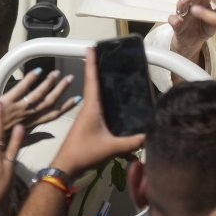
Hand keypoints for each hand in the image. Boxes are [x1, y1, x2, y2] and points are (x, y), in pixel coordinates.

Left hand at [0, 69, 78, 132]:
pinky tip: (38, 70)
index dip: (66, 106)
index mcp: (32, 124)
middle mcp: (28, 116)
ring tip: (57, 73)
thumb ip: (35, 137)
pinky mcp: (6, 101)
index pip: (53, 115)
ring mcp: (18, 108)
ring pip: (38, 94)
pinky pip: (21, 88)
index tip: (77, 98)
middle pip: (49, 101)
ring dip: (49, 82)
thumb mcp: (19, 142)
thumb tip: (51, 136)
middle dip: (61, 89)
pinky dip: (30, 79)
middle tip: (70, 78)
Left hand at [50, 48, 144, 178]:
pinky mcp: (89, 127)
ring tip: (120, 84)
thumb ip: (132, 142)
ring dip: (107, 92)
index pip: (92, 79)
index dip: (92, 62)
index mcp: (92, 107)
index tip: (91, 47)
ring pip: (100, 101)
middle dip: (102, 72)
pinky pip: (102, 116)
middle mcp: (89, 109)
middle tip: (111, 59)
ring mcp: (88, 118)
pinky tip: (123, 125)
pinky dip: (112, 116)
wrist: (66, 168)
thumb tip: (150, 135)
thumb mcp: (111, 147)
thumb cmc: (84, 152)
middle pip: (96, 85)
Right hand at [169, 0, 215, 61]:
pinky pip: (173, 21)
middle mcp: (191, 5)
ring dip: (184, 1)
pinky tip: (176, 20)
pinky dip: (174, 20)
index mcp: (202, 2)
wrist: (192, 42)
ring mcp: (183, 14)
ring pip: (181, 5)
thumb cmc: (205, 27)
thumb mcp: (215, 22)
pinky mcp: (176, 25)